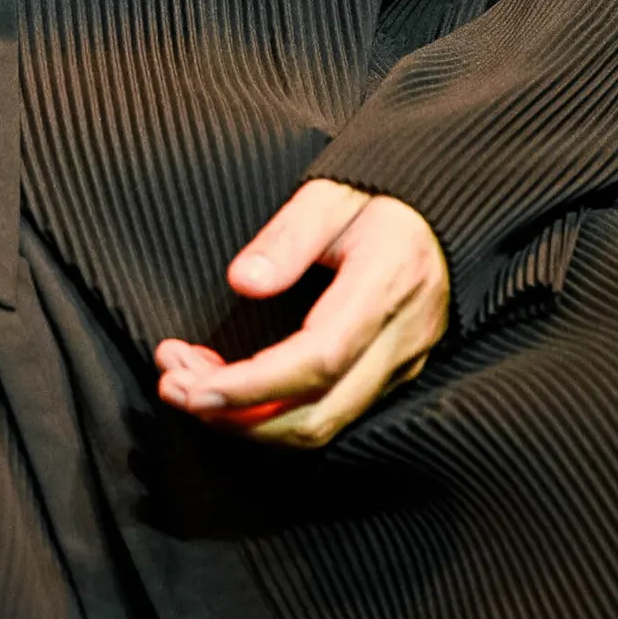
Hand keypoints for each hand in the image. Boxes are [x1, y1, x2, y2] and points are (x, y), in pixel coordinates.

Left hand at [155, 179, 450, 449]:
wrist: (444, 207)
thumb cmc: (379, 194)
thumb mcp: (330, 193)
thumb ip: (287, 237)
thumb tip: (242, 282)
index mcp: (387, 283)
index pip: (319, 360)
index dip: (252, 386)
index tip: (194, 389)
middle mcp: (401, 338)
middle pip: (318, 413)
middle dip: (237, 416)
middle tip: (173, 387)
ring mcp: (402, 364)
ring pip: (323, 424)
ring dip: (249, 421)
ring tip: (189, 387)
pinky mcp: (392, 375)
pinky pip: (331, 413)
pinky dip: (274, 412)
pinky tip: (232, 387)